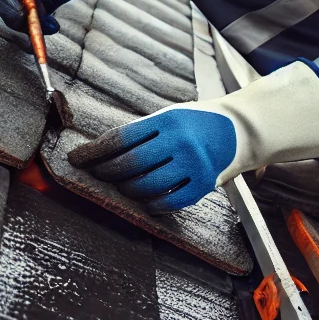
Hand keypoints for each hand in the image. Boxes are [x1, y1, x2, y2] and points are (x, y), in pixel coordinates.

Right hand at [0, 0, 130, 33]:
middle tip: (38, 28)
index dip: (10, 2)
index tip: (26, 13)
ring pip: (15, 18)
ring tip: (54, 26)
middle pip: (4, 6)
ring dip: (31, 26)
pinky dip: (38, 28)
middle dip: (19, 20)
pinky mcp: (30, 7)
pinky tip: (53, 26)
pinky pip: (27, 22)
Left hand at [67, 60, 318, 212]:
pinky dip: (150, 204)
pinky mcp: (203, 185)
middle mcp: (180, 142)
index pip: (122, 138)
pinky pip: (167, 202)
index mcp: (168, 119)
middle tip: (96, 174)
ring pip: (145, 185)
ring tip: (121, 185)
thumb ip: (144, 132)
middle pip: (130, 164)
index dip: (95, 151)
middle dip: (106, 172)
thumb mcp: (172, 115)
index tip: (77, 158)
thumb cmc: (198, 121)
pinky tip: (144, 200)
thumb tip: (102, 150)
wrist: (241, 129)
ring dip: (126, 189)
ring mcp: (193, 165)